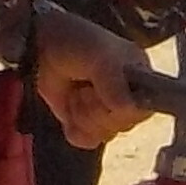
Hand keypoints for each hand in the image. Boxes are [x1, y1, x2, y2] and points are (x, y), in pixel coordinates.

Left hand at [30, 8, 149, 147]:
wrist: (41, 47)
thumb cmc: (76, 43)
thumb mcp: (99, 56)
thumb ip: (114, 82)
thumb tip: (127, 108)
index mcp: (141, 76)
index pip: (144, 109)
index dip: (122, 109)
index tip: (102, 94)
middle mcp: (130, 96)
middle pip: (122, 125)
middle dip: (96, 109)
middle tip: (84, 87)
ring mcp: (108, 111)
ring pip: (105, 134)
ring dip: (83, 115)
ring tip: (76, 92)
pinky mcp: (88, 123)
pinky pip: (89, 141)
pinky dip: (75, 128)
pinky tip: (69, 108)